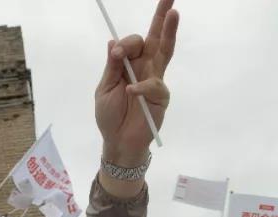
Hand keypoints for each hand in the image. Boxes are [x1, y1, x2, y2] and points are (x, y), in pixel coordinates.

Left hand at [95, 0, 178, 164]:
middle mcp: (145, 67)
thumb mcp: (104, 89)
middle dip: (162, 17)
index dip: (125, 44)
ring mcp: (156, 79)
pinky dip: (142, 87)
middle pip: (155, 37)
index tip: (117, 55)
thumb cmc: (110, 116)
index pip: (133, 42)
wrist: (118, 141)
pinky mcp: (161, 96)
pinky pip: (155, 85)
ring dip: (169, 32)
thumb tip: (113, 43)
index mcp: (129, 63)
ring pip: (165, 52)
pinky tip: (131, 91)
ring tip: (173, 13)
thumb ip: (112, 68)